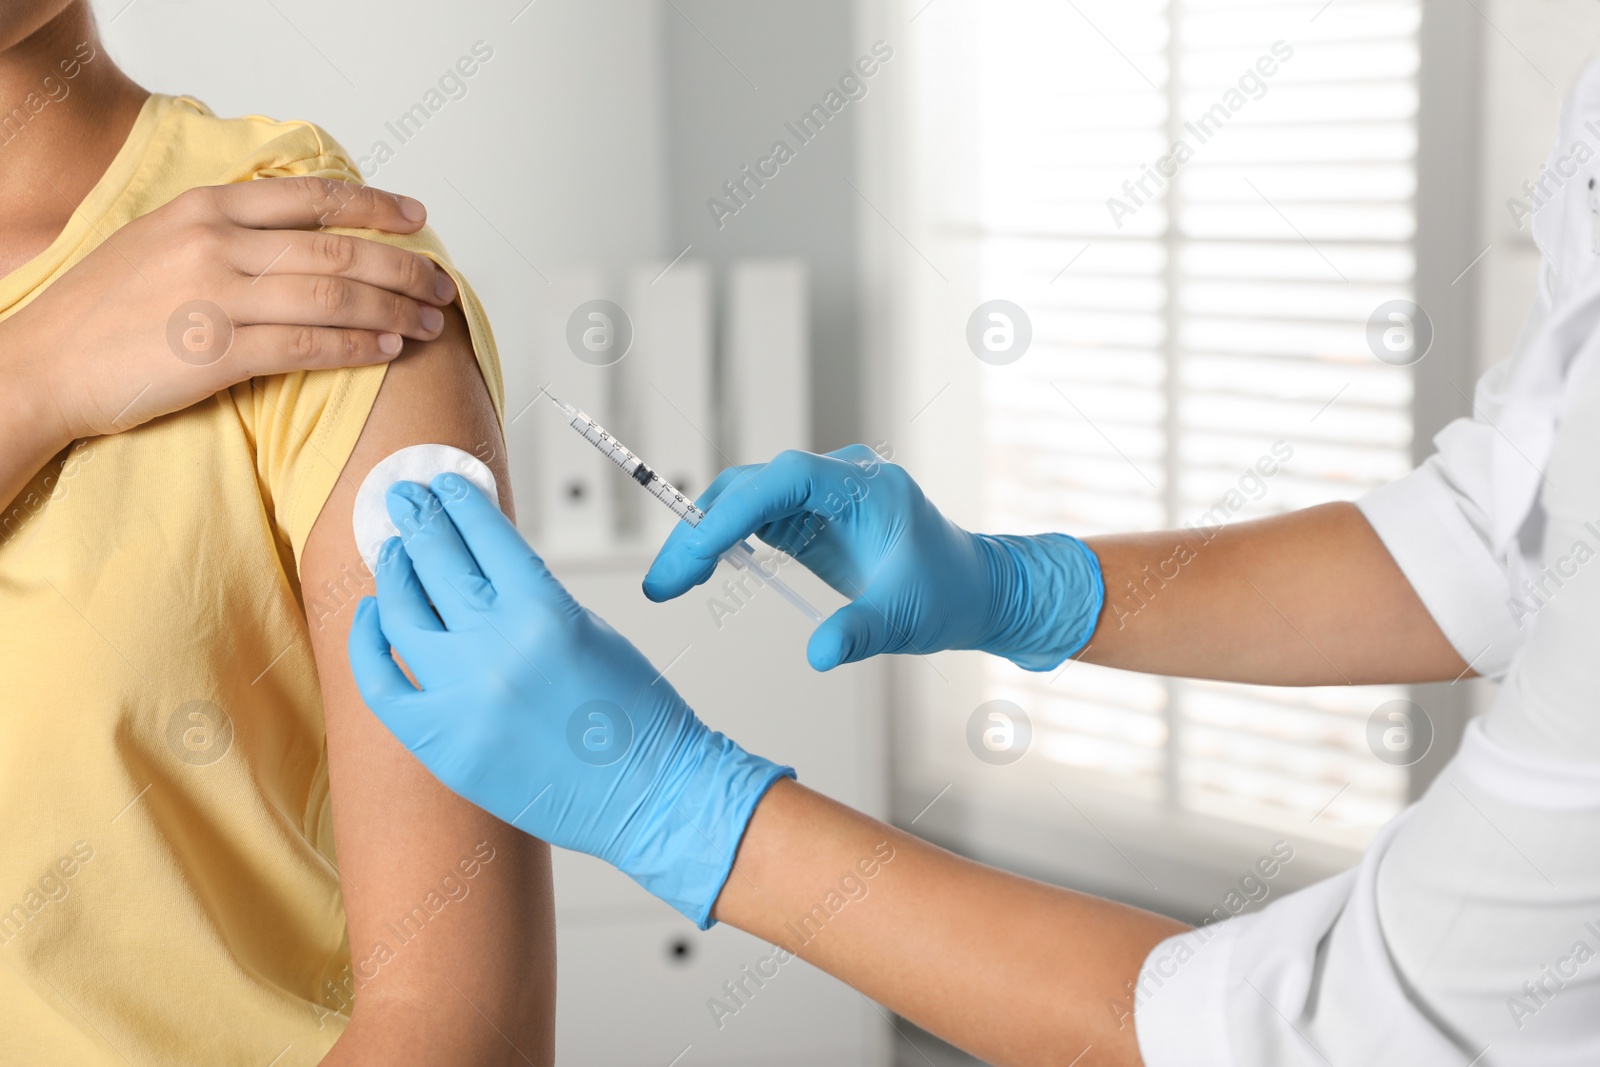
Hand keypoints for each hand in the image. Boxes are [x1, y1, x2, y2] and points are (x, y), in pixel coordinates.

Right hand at [4, 176, 457, 443]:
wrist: (44, 364)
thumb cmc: (106, 310)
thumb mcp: (163, 242)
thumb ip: (230, 232)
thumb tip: (305, 236)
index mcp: (206, 209)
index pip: (312, 198)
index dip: (375, 207)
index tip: (417, 219)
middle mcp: (216, 244)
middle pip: (338, 250)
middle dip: (404, 268)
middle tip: (442, 285)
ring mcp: (216, 297)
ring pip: (333, 298)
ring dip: (393, 310)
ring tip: (427, 323)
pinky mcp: (216, 353)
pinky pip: (307, 346)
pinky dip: (356, 347)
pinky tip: (385, 350)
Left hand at [348, 475, 792, 927]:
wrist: (650, 795)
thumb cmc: (636, 715)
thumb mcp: (590, 628)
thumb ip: (530, 597)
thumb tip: (478, 567)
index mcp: (544, 612)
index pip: (484, 535)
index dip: (459, 503)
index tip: (445, 486)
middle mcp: (497, 650)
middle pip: (438, 565)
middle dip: (419, 522)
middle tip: (406, 500)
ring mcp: (463, 700)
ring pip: (402, 616)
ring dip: (394, 575)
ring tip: (393, 553)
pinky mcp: (444, 746)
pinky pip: (383, 685)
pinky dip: (370, 644)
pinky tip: (372, 616)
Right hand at [642, 445, 1105, 671]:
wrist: (974, 588)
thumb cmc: (947, 595)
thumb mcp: (906, 621)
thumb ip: (861, 633)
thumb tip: (819, 654)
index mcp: (866, 488)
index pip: (785, 481)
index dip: (734, 510)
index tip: (696, 548)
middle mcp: (838, 479)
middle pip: (752, 485)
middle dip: (701, 529)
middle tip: (663, 583)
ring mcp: (821, 494)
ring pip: (745, 498)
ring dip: (703, 535)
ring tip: (669, 584)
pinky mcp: (811, 514)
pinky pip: (755, 517)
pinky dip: (723, 541)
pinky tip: (700, 573)